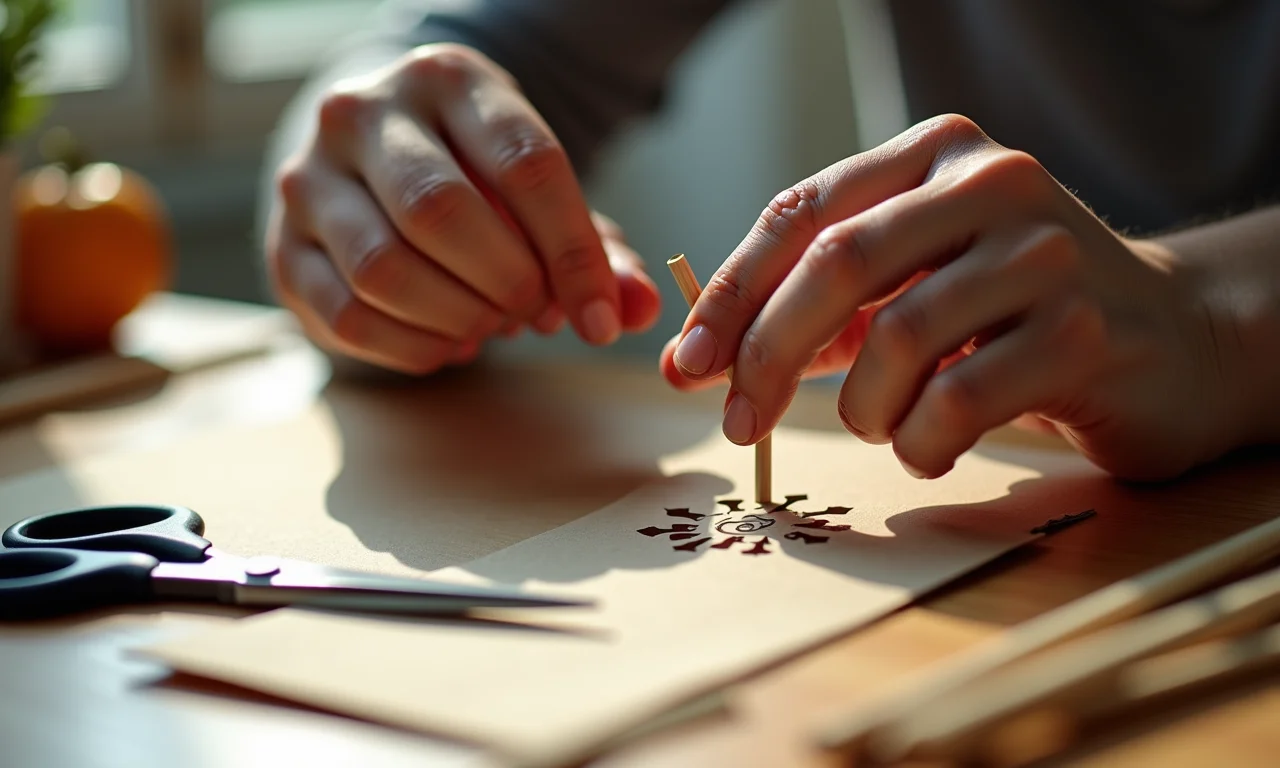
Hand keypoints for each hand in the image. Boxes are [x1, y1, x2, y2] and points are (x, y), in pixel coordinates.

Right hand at [265, 44, 660, 373]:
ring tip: (492, 325)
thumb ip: (595, 248)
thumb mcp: (536, 185)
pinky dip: (412, 349)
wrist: (369, 144)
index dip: (573, 254)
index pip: (526, 164)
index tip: (601, 318)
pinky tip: (447, 344)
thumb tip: (637, 309)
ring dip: (457, 319)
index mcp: (449, 80)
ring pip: (385, 269)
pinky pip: (347, 316)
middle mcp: (364, 113)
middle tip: (536, 315)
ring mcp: (308, 178)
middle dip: (507, 284)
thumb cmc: (471, 171)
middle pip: (442, 213)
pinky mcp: (282, 246)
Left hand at [662, 114, 1236, 480]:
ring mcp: (1045, 252)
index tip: (688, 363)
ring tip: (881, 426)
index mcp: (935, 154)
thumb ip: (815, 312)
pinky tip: (931, 446)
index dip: (732, 293)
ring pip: (898, 338)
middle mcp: (992, 183)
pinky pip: (957, 400)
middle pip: (838, 262)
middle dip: (767, 353)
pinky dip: (920, 441)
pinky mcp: (1084, 330)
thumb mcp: (912, 287)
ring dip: (862, 408)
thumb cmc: (1015, 317)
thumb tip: (693, 363)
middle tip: (738, 422)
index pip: (803, 212)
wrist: (1173, 339)